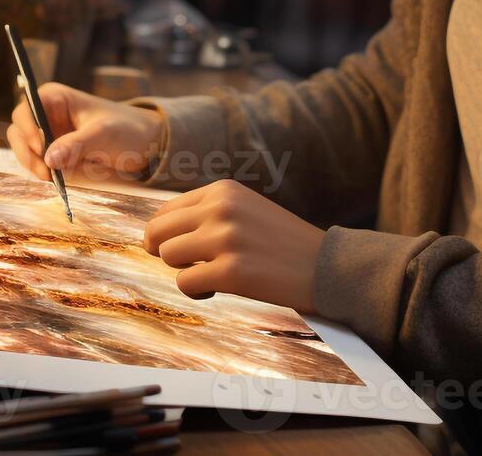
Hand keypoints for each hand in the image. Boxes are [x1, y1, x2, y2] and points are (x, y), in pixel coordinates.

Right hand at [6, 83, 165, 182]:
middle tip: (43, 170)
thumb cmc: (126, 128)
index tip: (40, 148)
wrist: (143, 143)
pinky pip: (36, 161)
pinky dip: (40, 170)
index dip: (28, 128)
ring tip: (49, 177)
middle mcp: (46, 113)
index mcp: (54, 98)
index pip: (27, 109)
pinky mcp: (53, 152)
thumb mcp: (103, 134)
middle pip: (19, 130)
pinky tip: (53, 178)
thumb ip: (76, 144)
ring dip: (31, 163)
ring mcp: (48, 133)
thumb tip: (49, 158)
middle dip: (27, 151)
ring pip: (24, 148)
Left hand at [142, 180, 324, 314]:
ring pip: (168, 257)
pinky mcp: (232, 272)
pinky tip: (219, 289)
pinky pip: (185, 284)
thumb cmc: (282, 243)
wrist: (327, 267)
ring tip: (210, 274)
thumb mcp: (246, 209)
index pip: (164, 211)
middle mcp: (222, 208)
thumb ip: (207, 213)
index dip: (164, 235)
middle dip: (164, 252)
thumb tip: (154, 233)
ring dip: (184, 271)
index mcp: (223, 190)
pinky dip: (197, 292)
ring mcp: (226, 239)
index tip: (181, 249)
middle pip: (157, 232)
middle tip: (186, 264)